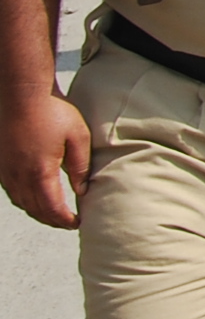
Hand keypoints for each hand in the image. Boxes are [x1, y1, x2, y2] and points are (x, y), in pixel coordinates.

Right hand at [1, 91, 90, 228]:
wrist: (21, 95)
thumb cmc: (53, 112)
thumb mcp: (78, 137)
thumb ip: (80, 167)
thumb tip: (83, 190)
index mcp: (39, 172)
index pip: (52, 208)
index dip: (64, 220)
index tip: (77, 223)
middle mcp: (18, 176)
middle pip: (35, 209)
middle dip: (52, 220)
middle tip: (67, 222)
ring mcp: (5, 170)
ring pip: (20, 202)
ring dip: (37, 212)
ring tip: (53, 214)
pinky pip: (10, 190)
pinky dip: (23, 200)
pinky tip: (34, 198)